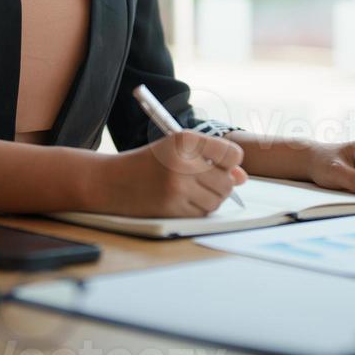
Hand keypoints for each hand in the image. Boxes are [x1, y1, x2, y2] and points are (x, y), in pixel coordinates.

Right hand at [97, 132, 246, 216]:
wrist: (111, 181)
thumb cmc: (148, 163)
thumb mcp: (178, 151)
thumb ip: (213, 159)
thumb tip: (243, 178)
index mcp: (185, 140)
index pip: (232, 154)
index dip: (230, 161)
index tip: (221, 164)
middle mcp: (183, 162)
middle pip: (227, 181)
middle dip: (221, 183)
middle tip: (204, 179)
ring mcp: (177, 188)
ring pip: (217, 200)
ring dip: (211, 198)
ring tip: (192, 189)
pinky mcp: (173, 209)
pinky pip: (202, 213)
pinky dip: (198, 209)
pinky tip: (183, 200)